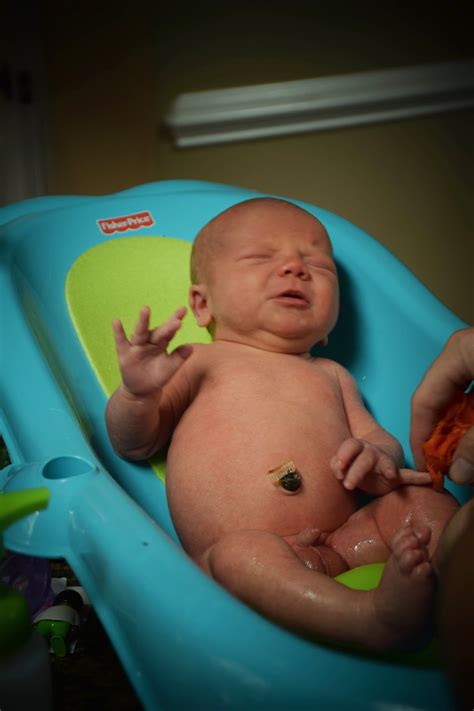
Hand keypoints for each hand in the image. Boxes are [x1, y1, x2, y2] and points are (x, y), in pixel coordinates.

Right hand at [112, 306, 191, 398]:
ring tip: (146, 309)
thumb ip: (179, 357)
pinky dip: (118, 332)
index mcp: (162, 343)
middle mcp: (150, 341)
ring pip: (141, 332)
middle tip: (176, 318)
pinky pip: (121, 342)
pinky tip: (116, 321)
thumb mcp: (170, 368)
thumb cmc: (158, 376)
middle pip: (158, 331)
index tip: (183, 310)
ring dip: (143, 321)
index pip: (170, 330)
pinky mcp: (125, 353)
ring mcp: (137, 346)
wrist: (142, 390)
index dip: (175, 321)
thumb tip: (190, 347)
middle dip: (166, 325)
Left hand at [331, 438, 429, 494]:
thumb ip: (338, 465)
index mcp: (359, 447)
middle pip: (365, 456)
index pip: (349, 446)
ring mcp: (385, 462)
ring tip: (390, 474)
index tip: (338, 473)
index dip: (342, 457)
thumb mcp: (344, 464)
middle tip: (347, 485)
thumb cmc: (355, 462)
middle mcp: (372, 452)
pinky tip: (428, 479)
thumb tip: (336, 471)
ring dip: (388, 468)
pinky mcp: (397, 475)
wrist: (377, 456)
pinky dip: (418, 478)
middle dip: (356, 470)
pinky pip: (409, 475)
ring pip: (386, 463)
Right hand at [410, 328, 473, 484]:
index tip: (425, 468)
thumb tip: (458, 474)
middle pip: (440, 399)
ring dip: (460, 429)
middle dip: (442, 436)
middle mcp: (463, 351)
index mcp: (458, 353)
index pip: (423, 401)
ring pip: (459, 398)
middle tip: (445, 466)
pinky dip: (473, 417)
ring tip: (463, 455)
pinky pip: (473, 392)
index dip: (421, 438)